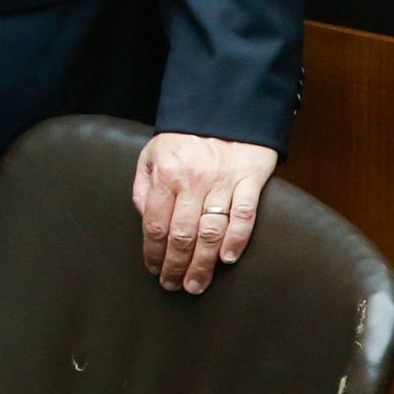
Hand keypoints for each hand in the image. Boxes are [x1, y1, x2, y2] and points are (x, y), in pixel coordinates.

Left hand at [131, 133, 277, 294]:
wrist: (224, 107)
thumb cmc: (184, 136)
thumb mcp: (152, 153)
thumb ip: (143, 185)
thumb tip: (143, 219)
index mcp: (166, 173)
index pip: (154, 223)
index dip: (152, 252)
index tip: (152, 269)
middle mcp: (193, 180)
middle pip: (182, 234)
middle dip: (175, 265)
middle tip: (173, 286)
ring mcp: (223, 181)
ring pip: (211, 231)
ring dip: (202, 264)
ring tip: (196, 285)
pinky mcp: (249, 179)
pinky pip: (244, 215)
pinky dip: (236, 239)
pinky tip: (227, 259)